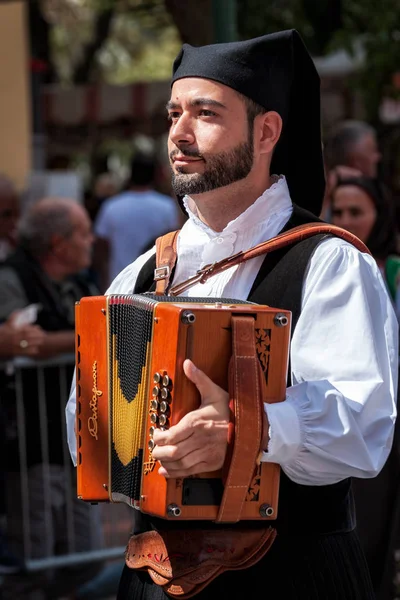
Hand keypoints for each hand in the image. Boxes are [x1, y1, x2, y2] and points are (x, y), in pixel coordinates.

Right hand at [0, 312, 45, 357]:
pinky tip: (35, 350)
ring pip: (27, 345)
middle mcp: (15, 339)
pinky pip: (24, 352)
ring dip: (35, 343)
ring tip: (40, 341)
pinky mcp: (14, 352)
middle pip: (28, 337)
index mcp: (13, 332)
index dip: (33, 329)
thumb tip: (20, 311)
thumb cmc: (1, 333)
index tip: (38, 328)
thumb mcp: (6, 324)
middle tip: (42, 335)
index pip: (26, 329)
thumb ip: (14, 317)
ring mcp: (14, 346)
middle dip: (37, 336)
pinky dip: (30, 351)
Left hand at [152, 359, 229, 477]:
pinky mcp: (212, 463)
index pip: (172, 435)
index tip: (156, 434)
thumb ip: (198, 378)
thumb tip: (187, 363)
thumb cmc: (231, 409)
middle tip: (154, 449)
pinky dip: (176, 473)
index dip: (159, 438)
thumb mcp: (214, 391)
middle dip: (159, 453)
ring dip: (166, 463)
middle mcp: (201, 439)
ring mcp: (207, 453)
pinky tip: (167, 471)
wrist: (252, 426)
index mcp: (198, 422)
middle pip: (173, 452)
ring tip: (160, 459)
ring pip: (180, 463)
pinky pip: (190, 471)